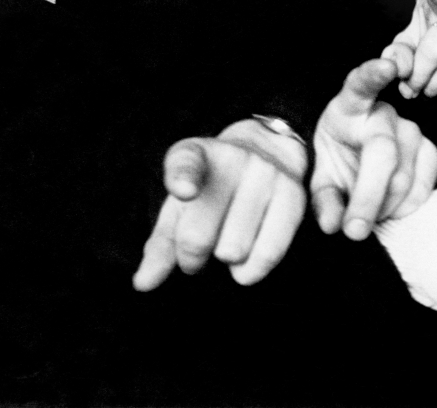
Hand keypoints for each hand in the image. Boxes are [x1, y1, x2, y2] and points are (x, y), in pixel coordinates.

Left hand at [133, 118, 307, 290]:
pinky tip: (243, 267)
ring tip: (225, 246)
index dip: (183, 179)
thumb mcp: (180, 208)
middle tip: (195, 255)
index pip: (186, 163)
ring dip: (224, 260)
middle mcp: (233, 157)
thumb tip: (143, 283)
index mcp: (195, 153)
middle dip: (191, 258)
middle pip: (198, 235)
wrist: (266, 153)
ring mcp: (265, 172)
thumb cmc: (212, 190)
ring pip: (233, 250)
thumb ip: (161, 245)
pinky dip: (251, 270)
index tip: (184, 191)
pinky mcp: (293, 193)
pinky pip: (269, 251)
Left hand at [311, 59, 436, 239]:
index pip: (361, 84)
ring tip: (363, 219)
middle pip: (384, 153)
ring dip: (382, 208)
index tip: (388, 65)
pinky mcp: (429, 152)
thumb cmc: (335, 160)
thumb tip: (333, 224)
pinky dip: (403, 209)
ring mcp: (412, 131)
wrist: (355, 159)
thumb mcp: (319, 176)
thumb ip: (323, 199)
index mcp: (350, 106)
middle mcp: (385, 114)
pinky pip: (423, 187)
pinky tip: (388, 212)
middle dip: (368, 196)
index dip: (375, 74)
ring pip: (404, 177)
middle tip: (353, 231)